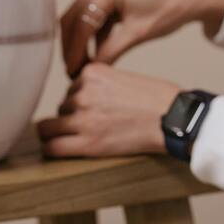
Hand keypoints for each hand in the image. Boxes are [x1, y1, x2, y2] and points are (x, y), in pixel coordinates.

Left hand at [35, 62, 180, 157]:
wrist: (173, 118)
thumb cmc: (156, 99)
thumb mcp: (122, 77)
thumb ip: (99, 84)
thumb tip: (77, 97)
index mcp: (92, 73)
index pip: (71, 88)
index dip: (80, 100)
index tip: (93, 109)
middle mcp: (83, 93)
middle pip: (62, 106)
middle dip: (71, 115)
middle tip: (92, 125)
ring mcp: (83, 118)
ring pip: (50, 126)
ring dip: (64, 132)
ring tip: (85, 137)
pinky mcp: (87, 142)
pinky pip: (52, 147)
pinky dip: (52, 149)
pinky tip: (58, 150)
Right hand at [60, 0, 223, 78]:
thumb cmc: (169, 10)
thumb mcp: (137, 34)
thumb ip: (109, 52)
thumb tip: (88, 71)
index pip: (80, 23)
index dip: (74, 51)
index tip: (72, 73)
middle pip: (73, 18)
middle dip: (71, 46)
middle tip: (73, 72)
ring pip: (81, 18)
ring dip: (80, 42)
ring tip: (82, 67)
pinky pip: (94, 16)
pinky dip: (92, 36)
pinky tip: (94, 56)